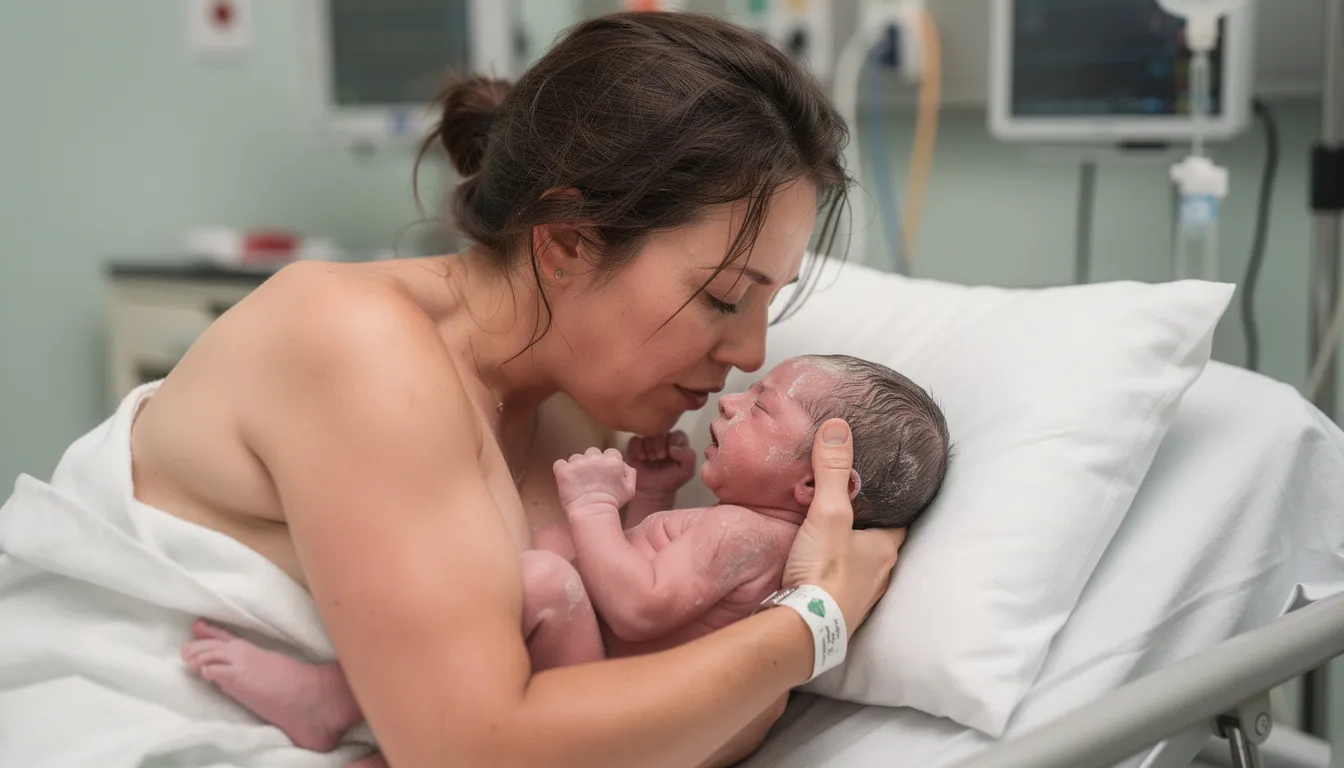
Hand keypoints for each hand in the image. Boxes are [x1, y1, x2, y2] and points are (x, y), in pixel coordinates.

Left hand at [553, 447, 637, 513]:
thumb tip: (623, 464)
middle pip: (592, 452)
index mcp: (612, 460)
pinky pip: (560, 464)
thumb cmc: (612, 504)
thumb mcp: (630, 490)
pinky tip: (567, 480)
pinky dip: (562, 470)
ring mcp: (578, 463)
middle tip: (590, 479)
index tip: (603, 474)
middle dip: (591, 463)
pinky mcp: (564, 470)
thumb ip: (630, 473)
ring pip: (576, 457)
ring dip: (576, 467)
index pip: (610, 453)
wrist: (593, 514)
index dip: (606, 463)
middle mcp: (596, 458)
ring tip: (578, 483)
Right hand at [627, 431, 696, 495]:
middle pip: (661, 431)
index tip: (670, 455)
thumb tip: (673, 448)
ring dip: (649, 449)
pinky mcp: (636, 447)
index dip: (673, 443)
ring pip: (648, 435)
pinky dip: (637, 449)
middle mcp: (664, 440)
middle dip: (659, 446)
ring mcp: (649, 442)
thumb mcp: (687, 471)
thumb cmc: (670, 480)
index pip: (677, 434)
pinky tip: (641, 459)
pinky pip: (635, 440)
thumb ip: (688, 456)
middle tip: (659, 458)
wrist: (652, 491)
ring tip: (651, 460)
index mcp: (678, 443)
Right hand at [781, 419, 905, 637]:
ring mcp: (862, 595)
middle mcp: (881, 574)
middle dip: (870, 525)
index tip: (885, 487)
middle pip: (881, 541)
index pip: (901, 518)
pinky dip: (836, 570)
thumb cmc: (824, 572)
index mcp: (886, 549)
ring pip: (863, 564)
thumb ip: (833, 471)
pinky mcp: (840, 609)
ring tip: (835, 531)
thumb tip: (838, 426)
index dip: (894, 502)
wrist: (802, 630)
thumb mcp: (828, 513)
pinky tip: (820, 563)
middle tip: (855, 505)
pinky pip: (843, 583)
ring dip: (853, 550)